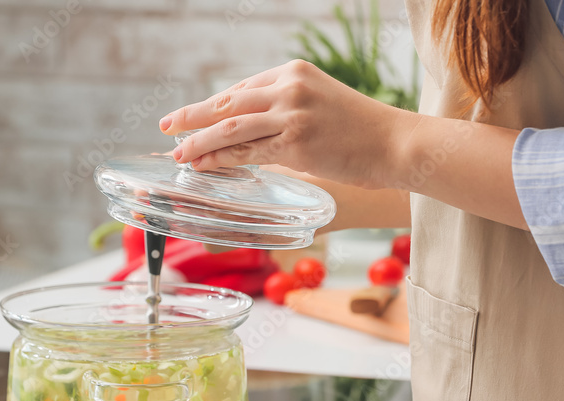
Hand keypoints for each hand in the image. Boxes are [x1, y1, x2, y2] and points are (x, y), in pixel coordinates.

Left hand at [159, 60, 411, 189]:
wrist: (397, 144)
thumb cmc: (361, 131)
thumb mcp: (319, 106)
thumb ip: (284, 114)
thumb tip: (250, 136)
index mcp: (293, 72)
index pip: (241, 90)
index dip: (211, 107)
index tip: (189, 117)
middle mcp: (289, 88)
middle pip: (227, 103)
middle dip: (192, 116)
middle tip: (166, 126)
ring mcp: (291, 115)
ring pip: (231, 128)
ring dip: (199, 142)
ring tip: (178, 153)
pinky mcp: (295, 143)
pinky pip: (248, 153)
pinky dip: (221, 160)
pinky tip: (204, 166)